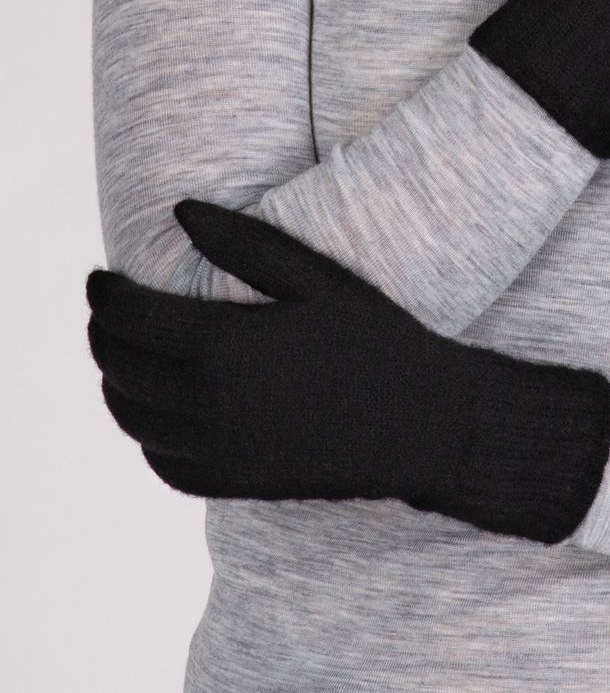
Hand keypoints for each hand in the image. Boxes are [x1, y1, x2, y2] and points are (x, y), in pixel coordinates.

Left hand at [86, 201, 609, 542]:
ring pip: (132, 417)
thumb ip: (246, 243)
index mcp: (227, 349)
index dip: (105, 294)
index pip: (130, 319)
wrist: (425, 425)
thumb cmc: (379, 341)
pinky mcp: (233, 482)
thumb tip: (179, 210)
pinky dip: (145, 432)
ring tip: (123, 352)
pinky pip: (161, 460)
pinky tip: (156, 408)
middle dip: (102, 333)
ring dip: (114, 380)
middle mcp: (211, 407)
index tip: (101, 278)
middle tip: (106, 309)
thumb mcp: (320, 280)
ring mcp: (220, 452)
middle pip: (119, 367)